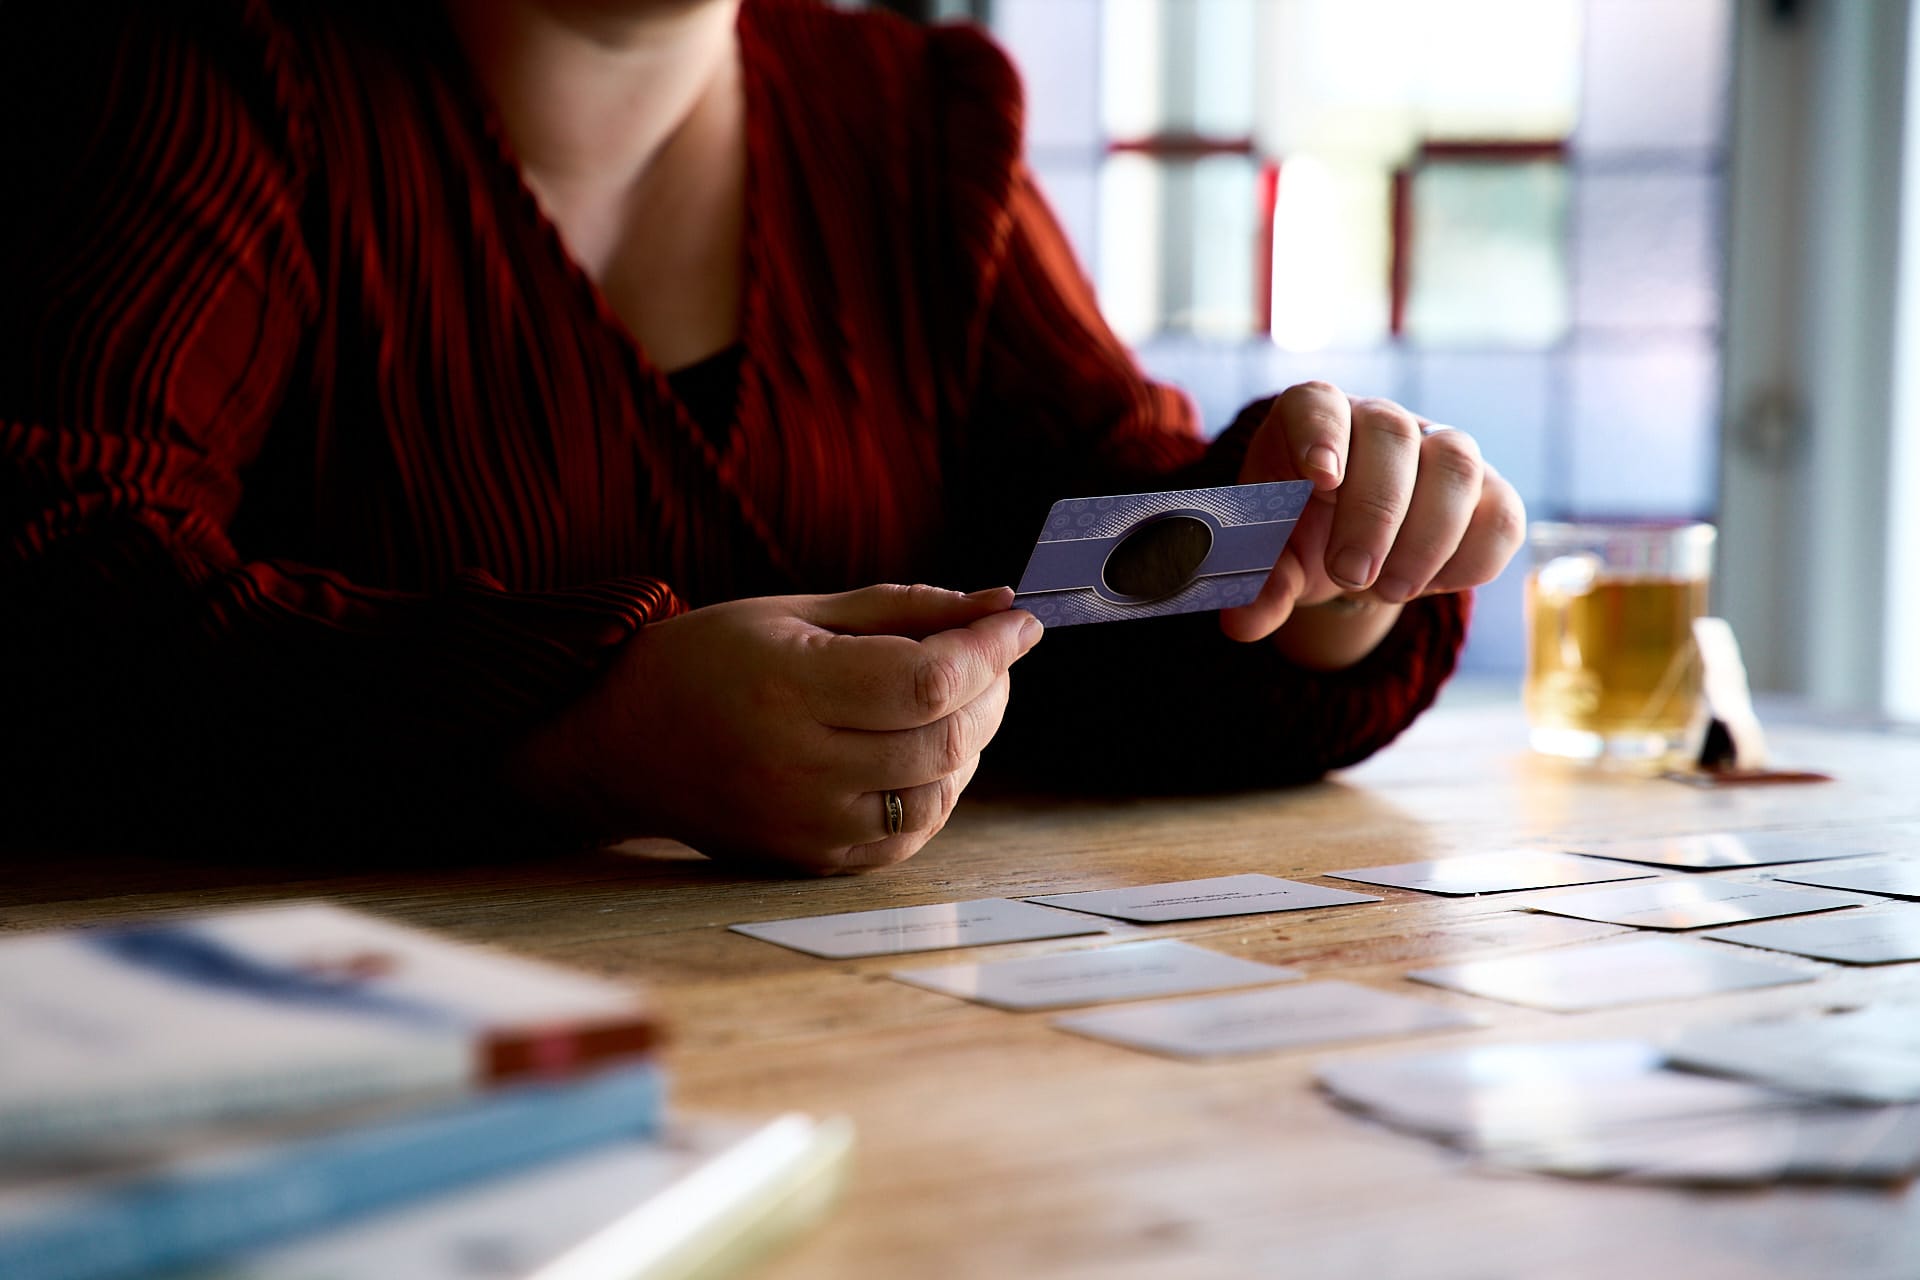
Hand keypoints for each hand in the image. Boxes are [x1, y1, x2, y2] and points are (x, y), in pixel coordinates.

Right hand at [506, 585, 1040, 873]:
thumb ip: (902, 609)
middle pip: (944, 740)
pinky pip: (908, 835)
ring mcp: (805, 825)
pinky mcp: (810, 860)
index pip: (927, 681)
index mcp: (788, 689)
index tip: (1019, 620)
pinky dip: (936, 790)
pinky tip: (922, 751)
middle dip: (991, 691)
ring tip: (955, 699)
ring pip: (938, 794)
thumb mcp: (795, 609)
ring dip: (970, 743)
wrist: (617, 741)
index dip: (990, 650)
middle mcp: (798, 767)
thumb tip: (996, 604)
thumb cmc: (707, 659)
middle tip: (992, 654)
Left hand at [1222, 381, 1524, 665]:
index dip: (1322, 433)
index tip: (1320, 478)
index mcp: (1313, 419)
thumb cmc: (1300, 532)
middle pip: (1392, 436)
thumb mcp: (1272, 558)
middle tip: (1351, 575)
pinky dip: (1470, 561)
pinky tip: (1429, 586)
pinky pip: (1501, 516)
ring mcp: (1440, 448)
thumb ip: (1259, 584)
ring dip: (1426, 538)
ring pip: (1457, 468)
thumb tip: (1240, 623)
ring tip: (1389, 590)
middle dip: (1375, 513)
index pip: (1319, 403)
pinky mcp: (1488, 490)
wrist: (1351, 543)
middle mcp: (1380, 421)